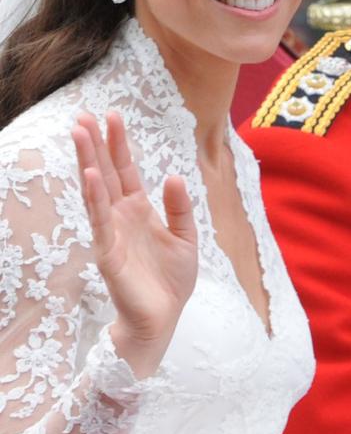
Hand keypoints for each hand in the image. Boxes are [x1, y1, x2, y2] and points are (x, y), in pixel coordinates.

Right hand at [72, 111, 197, 360]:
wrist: (164, 318)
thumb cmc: (171, 281)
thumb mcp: (186, 237)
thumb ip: (180, 207)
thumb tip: (173, 176)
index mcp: (139, 210)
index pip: (126, 170)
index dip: (119, 143)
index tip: (112, 115)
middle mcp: (121, 217)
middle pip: (106, 173)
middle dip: (96, 144)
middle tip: (83, 115)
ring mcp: (112, 233)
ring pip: (97, 191)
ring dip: (88, 162)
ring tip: (80, 134)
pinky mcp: (108, 253)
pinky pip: (100, 222)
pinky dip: (95, 199)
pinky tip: (90, 176)